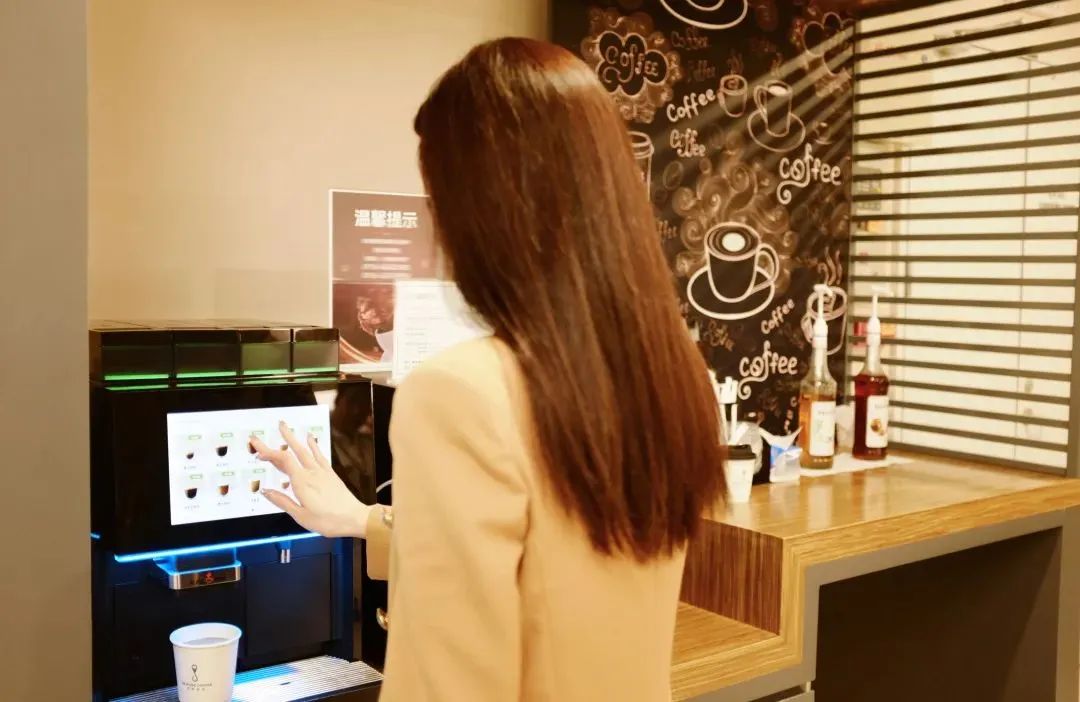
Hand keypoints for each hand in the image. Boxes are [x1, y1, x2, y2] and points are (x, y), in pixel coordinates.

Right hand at [250, 421, 371, 537]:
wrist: (354, 518)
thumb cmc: (328, 521)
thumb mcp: (300, 516)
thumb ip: (282, 501)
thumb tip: (265, 491)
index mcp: (302, 482)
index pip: (282, 460)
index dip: (269, 452)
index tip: (257, 449)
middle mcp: (311, 473)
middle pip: (293, 451)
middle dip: (279, 439)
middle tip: (269, 430)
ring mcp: (322, 471)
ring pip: (305, 450)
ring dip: (294, 438)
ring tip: (285, 426)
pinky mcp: (330, 474)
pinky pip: (319, 455)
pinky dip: (313, 445)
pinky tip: (310, 438)